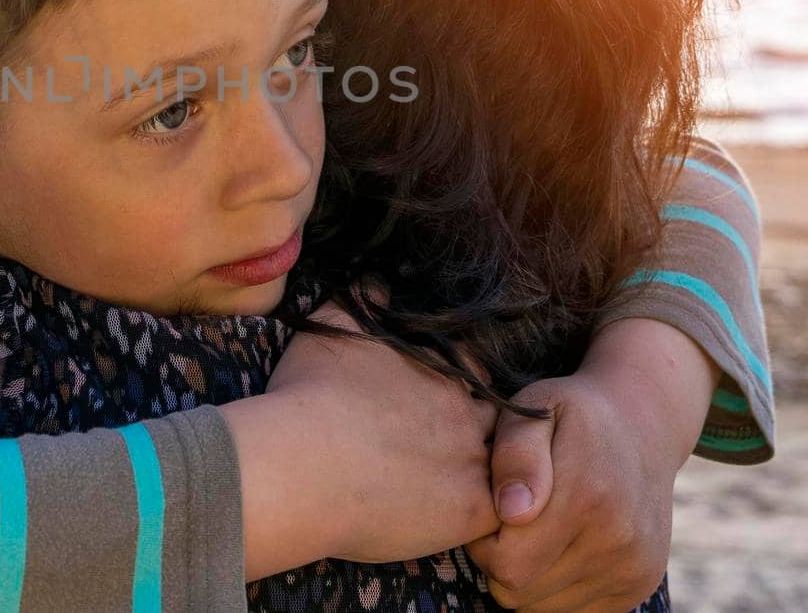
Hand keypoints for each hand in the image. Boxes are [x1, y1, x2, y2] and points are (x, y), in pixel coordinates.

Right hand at [224, 299, 499, 578]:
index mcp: (438, 369)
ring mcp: (472, 459)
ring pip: (505, 467)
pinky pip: (506, 516)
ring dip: (490, 475)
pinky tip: (469, 525)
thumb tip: (381, 281)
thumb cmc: (308, 394)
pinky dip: (495, 519)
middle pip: (497, 417)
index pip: (475, 371)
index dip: (462, 386)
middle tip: (452, 452)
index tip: (439, 403)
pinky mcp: (471, 509)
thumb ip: (366, 298)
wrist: (300, 463)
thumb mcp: (333, 324)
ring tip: (461, 494)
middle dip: (483, 430)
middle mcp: (465, 410)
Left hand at [466, 318, 716, 610]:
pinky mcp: (639, 584)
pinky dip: (556, 587)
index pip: (506, 565)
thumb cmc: (572, 415)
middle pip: (521, 593)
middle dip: (502, 561)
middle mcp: (617, 539)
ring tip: (536, 530)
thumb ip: (516, 455)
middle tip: (508, 522)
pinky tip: (560, 545)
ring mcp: (633, 567)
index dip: (483, 543)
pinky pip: (574, 610)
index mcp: (586, 496)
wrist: (642, 426)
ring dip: (529, 576)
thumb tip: (512, 511)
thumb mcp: (535, 410)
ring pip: (543, 608)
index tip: (491, 511)